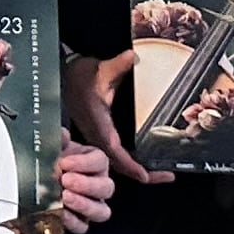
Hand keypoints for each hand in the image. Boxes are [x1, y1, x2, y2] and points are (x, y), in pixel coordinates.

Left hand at [54, 142, 117, 233]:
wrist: (37, 176)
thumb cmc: (50, 160)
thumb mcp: (53, 146)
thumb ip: (58, 139)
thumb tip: (62, 135)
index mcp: (94, 163)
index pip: (100, 161)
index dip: (84, 163)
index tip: (65, 162)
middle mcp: (98, 184)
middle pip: (106, 187)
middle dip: (86, 184)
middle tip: (66, 180)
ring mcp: (91, 205)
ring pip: (102, 211)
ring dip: (84, 205)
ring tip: (65, 197)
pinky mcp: (79, 222)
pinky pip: (83, 226)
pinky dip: (73, 221)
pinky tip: (60, 212)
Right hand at [64, 52, 168, 184]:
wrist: (66, 77)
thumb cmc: (81, 75)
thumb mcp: (99, 69)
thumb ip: (117, 65)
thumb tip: (131, 56)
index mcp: (96, 121)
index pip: (112, 148)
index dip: (129, 164)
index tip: (144, 175)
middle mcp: (96, 134)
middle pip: (118, 164)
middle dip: (142, 174)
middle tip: (167, 176)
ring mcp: (97, 137)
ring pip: (117, 162)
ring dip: (138, 170)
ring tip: (162, 174)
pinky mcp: (100, 137)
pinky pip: (116, 156)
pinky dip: (132, 163)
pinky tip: (147, 163)